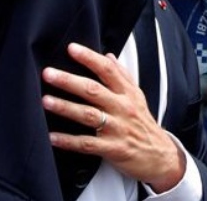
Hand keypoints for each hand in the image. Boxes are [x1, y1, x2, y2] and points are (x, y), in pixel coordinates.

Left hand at [43, 42, 185, 191]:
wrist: (160, 157)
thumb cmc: (144, 125)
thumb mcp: (137, 97)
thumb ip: (122, 76)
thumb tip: (108, 56)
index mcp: (127, 93)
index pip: (108, 69)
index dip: (89, 58)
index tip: (72, 49)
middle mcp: (122, 108)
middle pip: (93, 90)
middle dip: (69, 80)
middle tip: (49, 74)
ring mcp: (117, 129)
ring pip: (88, 115)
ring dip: (65, 107)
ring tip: (46, 101)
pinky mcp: (112, 149)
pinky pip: (87, 144)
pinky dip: (68, 141)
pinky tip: (52, 137)